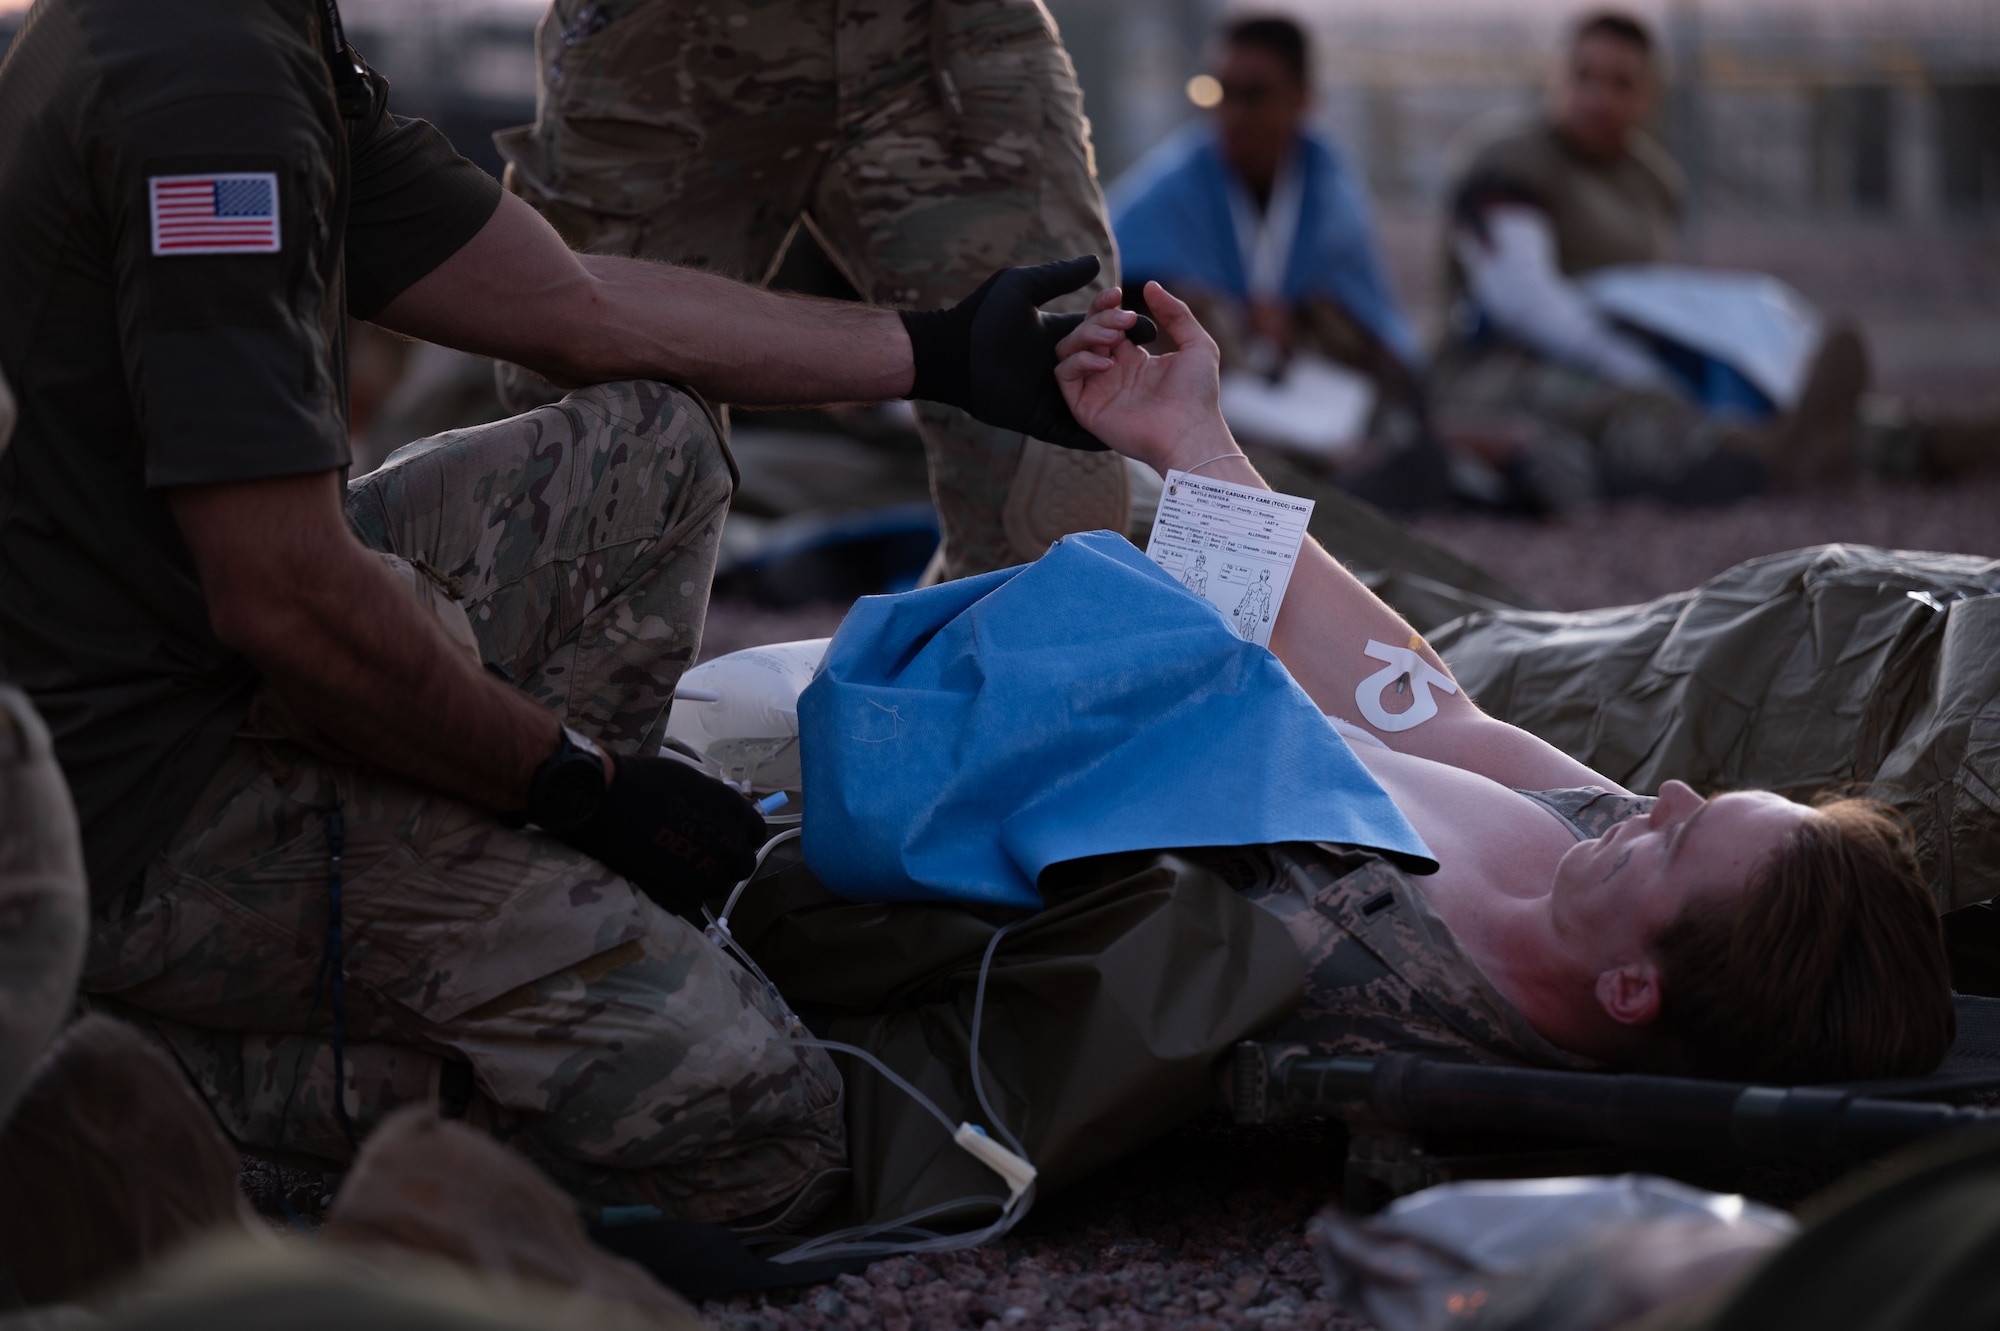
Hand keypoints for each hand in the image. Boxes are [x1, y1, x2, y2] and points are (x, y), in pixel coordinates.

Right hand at [559, 755, 766, 917]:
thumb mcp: (694, 783)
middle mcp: (732, 845)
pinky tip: (660, 876)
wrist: (607, 804)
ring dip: (703, 878)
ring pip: (718, 885)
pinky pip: (692, 899)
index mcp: (738, 813)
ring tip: (675, 865)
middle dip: (726, 862)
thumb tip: (721, 817)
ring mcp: (711, 873)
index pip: (755, 833)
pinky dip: (680, 892)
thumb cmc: (646, 783)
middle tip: (700, 855)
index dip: (739, 836)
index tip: (723, 837)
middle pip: (743, 865)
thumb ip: (716, 805)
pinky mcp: (686, 895)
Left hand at [900, 256, 1154, 450]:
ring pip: (1093, 400)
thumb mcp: (1024, 288)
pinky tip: (1118, 437)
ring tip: (1145, 391)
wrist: (954, 354)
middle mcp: (1060, 367)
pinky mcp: (1041, 419)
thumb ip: (1059, 276)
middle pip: (1103, 363)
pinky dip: (1092, 437)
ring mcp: (1052, 396)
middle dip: (1124, 355)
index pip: (1100, 332)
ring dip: (1116, 395)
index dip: (1121, 327)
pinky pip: (1071, 432)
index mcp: (1058, 336)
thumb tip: (1096, 262)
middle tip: (1147, 347)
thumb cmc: (983, 317)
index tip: (1144, 322)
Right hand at [1054, 281, 1234, 474]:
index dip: (1104, 306)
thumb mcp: (1196, 344)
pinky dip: (1079, 360)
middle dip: (1099, 316)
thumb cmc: (1198, 395)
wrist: (1191, 432)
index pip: (1104, 324)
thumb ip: (1176, 313)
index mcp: (1131, 359)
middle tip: (1123, 319)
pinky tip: (1107, 362)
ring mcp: (1095, 389)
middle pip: (1084, 331)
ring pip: (1067, 349)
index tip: (1117, 294)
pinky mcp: (1085, 407)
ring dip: (1086, 334)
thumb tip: (1151, 285)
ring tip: (1115, 336)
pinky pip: (1063, 374)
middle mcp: (1109, 372)